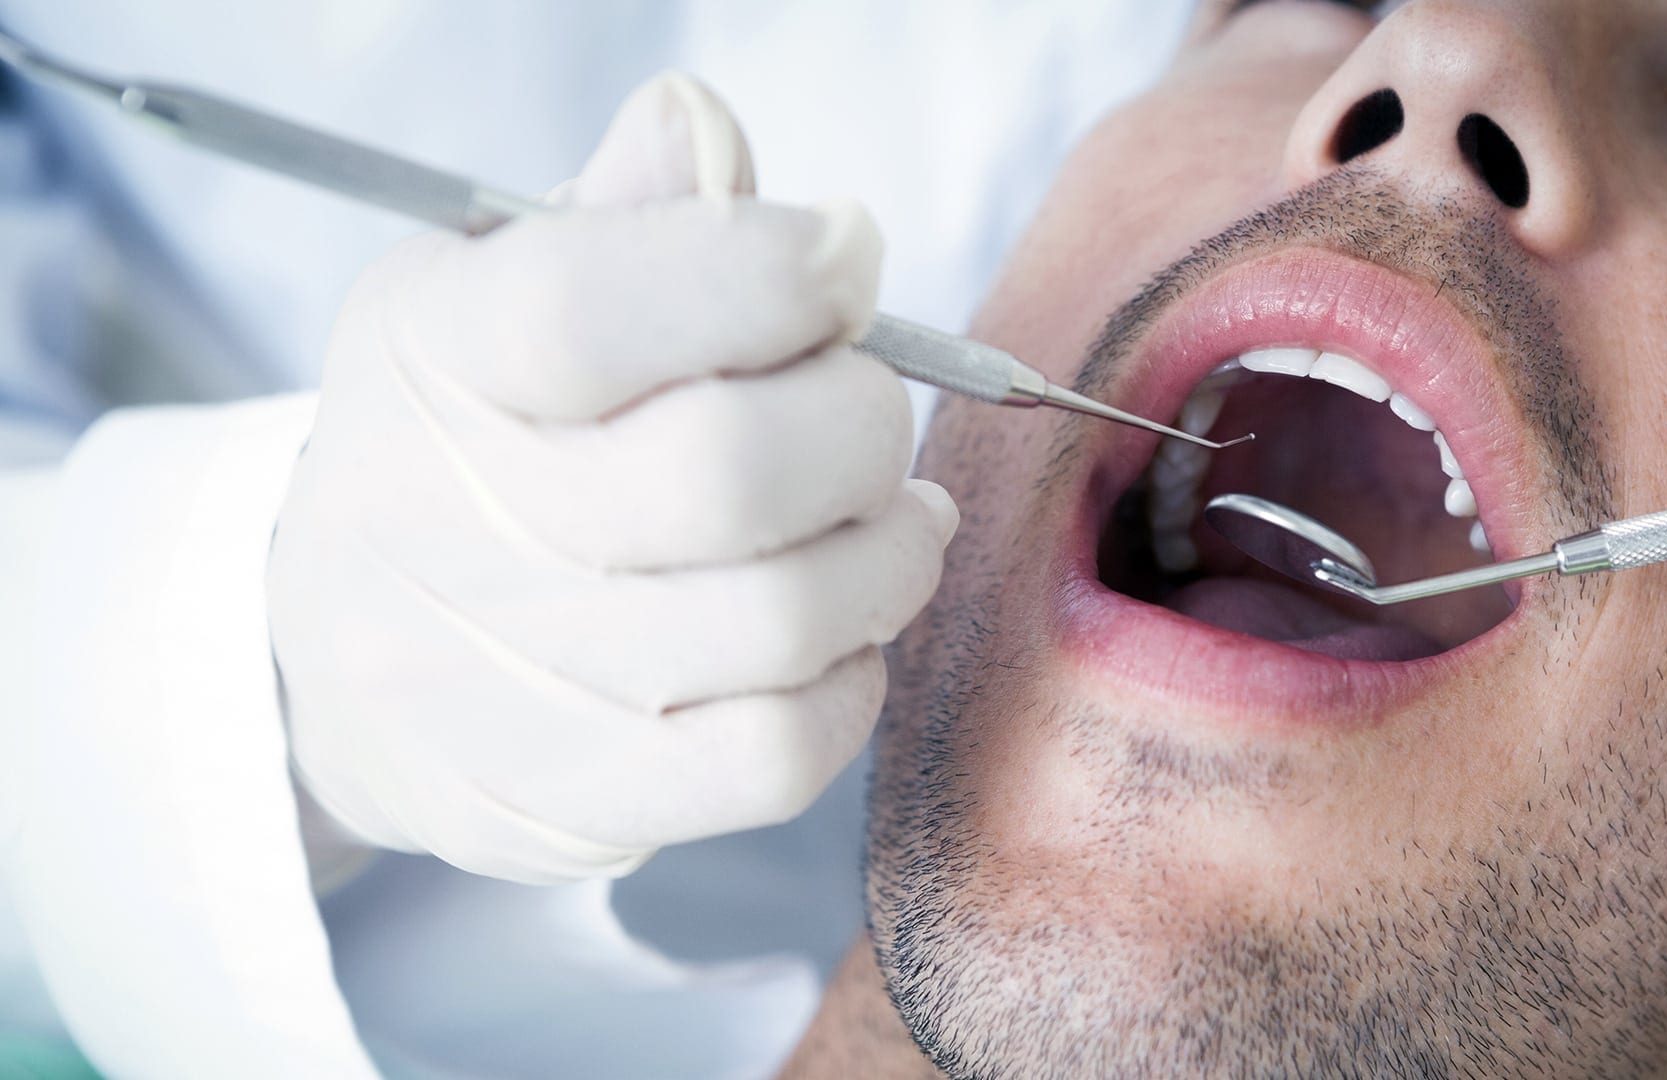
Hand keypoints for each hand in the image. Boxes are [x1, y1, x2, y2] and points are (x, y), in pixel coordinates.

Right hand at [266, 73, 956, 883]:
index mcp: (431, 359)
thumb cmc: (469, 442)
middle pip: (727, 471)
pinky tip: (844, 631)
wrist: (336, 659)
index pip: (597, 303)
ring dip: (887, 553)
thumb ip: (622, 215)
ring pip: (781, 620)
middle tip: (868, 405)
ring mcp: (497, 682)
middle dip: (858, 419)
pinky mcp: (564, 800)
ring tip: (890, 515)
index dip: (767, 271)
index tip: (843, 259)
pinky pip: (776, 755)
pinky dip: (853, 681)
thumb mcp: (498, 290)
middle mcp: (443, 527)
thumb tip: (704, 132)